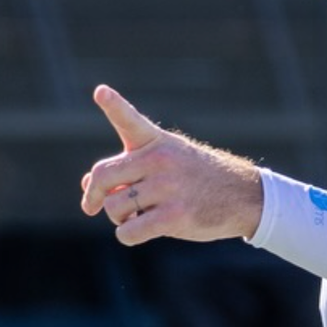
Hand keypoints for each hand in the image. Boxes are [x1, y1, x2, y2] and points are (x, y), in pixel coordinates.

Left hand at [79, 85, 263, 245]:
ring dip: (117, 216)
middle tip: (92, 206)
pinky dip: (126, 234)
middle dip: (93, 195)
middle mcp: (160, 160)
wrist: (241, 196)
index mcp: (156, 142)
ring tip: (135, 214)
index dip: (113, 105)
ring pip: (113, 206)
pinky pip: (128, 231)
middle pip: (102, 176)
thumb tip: (85, 185)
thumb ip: (125, 169)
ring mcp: (168, 187)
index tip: (100, 92)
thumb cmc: (195, 178)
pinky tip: (141, 229)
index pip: (130, 120)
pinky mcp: (174, 216)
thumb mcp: (164, 162)